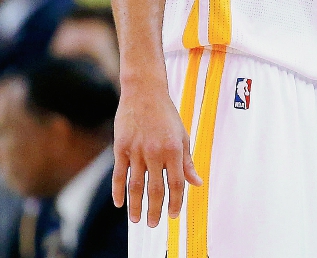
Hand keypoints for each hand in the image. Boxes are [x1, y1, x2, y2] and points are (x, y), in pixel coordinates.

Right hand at [112, 84, 201, 226]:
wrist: (145, 92)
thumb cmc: (167, 115)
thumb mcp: (182, 136)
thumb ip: (187, 162)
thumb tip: (197, 183)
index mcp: (174, 150)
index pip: (176, 183)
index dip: (176, 202)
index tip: (173, 215)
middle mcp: (155, 152)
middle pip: (155, 188)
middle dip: (155, 209)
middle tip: (153, 224)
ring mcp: (136, 150)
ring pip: (136, 185)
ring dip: (136, 205)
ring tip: (137, 220)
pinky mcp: (121, 148)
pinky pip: (119, 174)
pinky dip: (118, 191)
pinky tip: (120, 204)